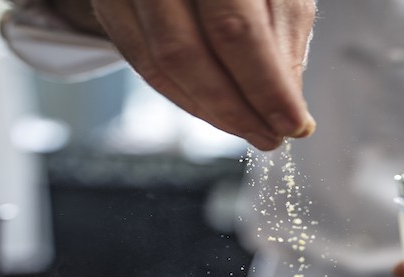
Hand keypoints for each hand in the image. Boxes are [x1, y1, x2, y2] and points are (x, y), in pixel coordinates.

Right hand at [63, 0, 316, 149]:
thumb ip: (284, 45)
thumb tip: (289, 112)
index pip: (232, 29)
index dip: (262, 85)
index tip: (292, 125)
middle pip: (185, 53)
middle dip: (234, 109)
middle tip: (270, 137)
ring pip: (159, 66)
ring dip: (210, 111)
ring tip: (250, 128)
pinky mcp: (111, 7)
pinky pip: (143, 65)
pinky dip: (184, 97)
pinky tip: (216, 109)